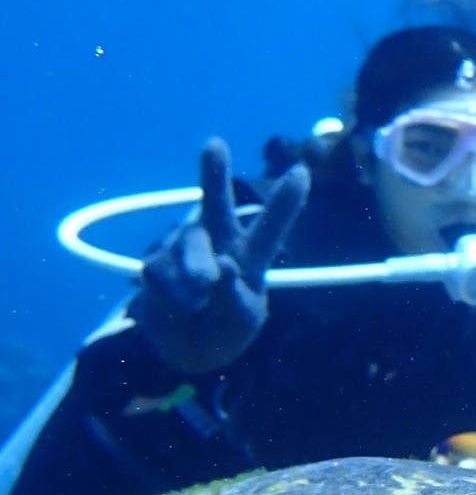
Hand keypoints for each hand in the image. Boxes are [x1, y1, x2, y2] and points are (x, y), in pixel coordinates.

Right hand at [135, 139, 308, 374]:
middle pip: (216, 204)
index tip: (302, 171)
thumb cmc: (225, 328)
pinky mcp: (155, 263)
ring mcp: (184, 247)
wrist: (187, 349)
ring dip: (195, 277)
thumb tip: (220, 264)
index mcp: (251, 252)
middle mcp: (217, 240)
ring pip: (188, 249)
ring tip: (200, 302)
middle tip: (214, 145)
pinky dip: (174, 296)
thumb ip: (235, 294)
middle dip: (213, 174)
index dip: (286, 201)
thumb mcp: (241, 319)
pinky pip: (162, 274)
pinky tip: (180, 307)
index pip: (271, 225)